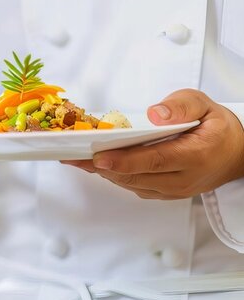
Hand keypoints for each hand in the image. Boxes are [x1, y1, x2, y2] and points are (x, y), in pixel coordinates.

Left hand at [62, 89, 243, 199]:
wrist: (237, 155)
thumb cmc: (218, 127)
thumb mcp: (205, 105)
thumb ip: (180, 106)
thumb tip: (155, 114)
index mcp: (195, 155)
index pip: (154, 161)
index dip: (124, 160)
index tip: (99, 157)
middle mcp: (183, 178)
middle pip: (136, 175)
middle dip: (101, 166)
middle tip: (73, 156)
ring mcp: (174, 190)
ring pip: (131, 184)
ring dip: (103, 172)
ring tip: (76, 159)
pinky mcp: (165, 194)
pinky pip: (135, 186)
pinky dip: (115, 175)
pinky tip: (97, 164)